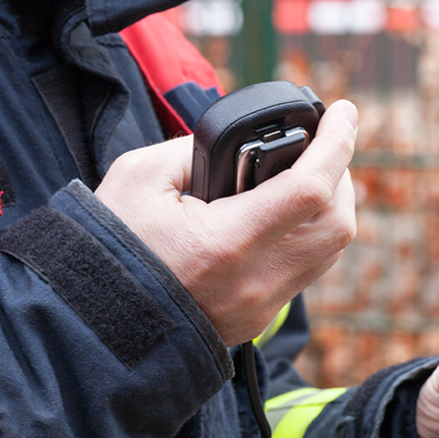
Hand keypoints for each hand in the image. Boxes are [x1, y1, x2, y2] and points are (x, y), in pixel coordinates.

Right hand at [95, 100, 358, 345]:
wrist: (93, 326)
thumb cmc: (110, 249)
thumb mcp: (139, 179)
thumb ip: (194, 151)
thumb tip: (237, 146)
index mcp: (227, 242)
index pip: (312, 188)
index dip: (338, 143)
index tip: (345, 112)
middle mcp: (255, 279)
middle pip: (338, 223)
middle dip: (341, 175)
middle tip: (324, 144)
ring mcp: (260, 305)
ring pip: (330, 250)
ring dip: (331, 206)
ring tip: (310, 173)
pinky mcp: (257, 318)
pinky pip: (306, 271)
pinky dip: (310, 234)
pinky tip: (288, 211)